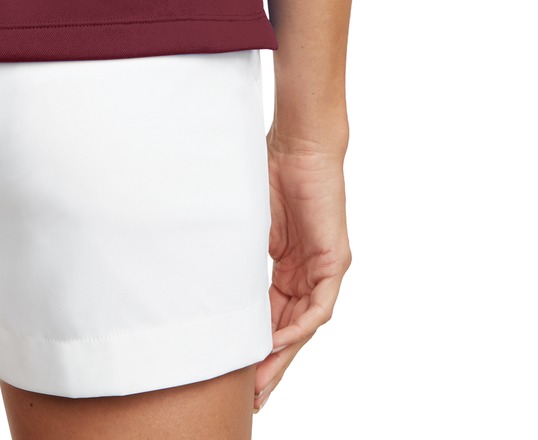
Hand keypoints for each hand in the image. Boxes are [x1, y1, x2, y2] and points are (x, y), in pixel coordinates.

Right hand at [252, 135, 351, 414]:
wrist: (299, 141)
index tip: (234, 369)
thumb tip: (201, 271)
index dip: (254, 342)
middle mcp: (307, 271)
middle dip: (269, 363)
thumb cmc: (270, 167)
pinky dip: (298, 326)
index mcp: (287, 262)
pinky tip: (278, 342)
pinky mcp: (335, 261)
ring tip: (261, 381)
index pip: (270, 313)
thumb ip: (236, 251)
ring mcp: (323, 268)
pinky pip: (318, 307)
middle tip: (252, 395)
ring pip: (303, 324)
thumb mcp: (247, 221)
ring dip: (282, 354)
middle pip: (288, 328)